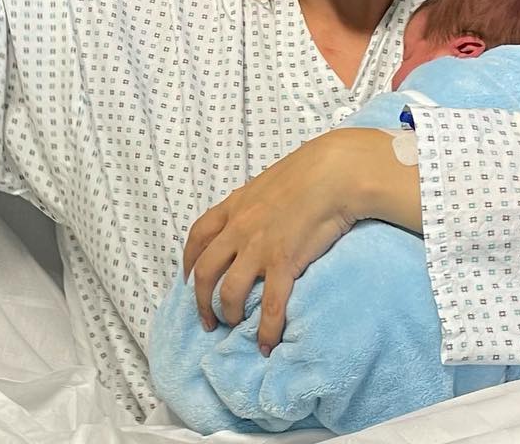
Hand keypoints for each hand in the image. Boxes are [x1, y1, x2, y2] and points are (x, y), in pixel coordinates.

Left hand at [183, 130, 402, 354]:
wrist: (330, 174)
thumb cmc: (304, 174)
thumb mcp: (265, 184)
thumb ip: (252, 204)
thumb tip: (253, 217)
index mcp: (233, 207)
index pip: (197, 237)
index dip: (189, 262)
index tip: (188, 279)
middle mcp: (238, 229)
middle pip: (205, 271)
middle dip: (201, 301)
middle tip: (207, 320)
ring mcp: (258, 248)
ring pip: (229, 292)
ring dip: (228, 314)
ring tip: (235, 328)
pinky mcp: (283, 263)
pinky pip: (269, 306)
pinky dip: (266, 330)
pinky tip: (267, 344)